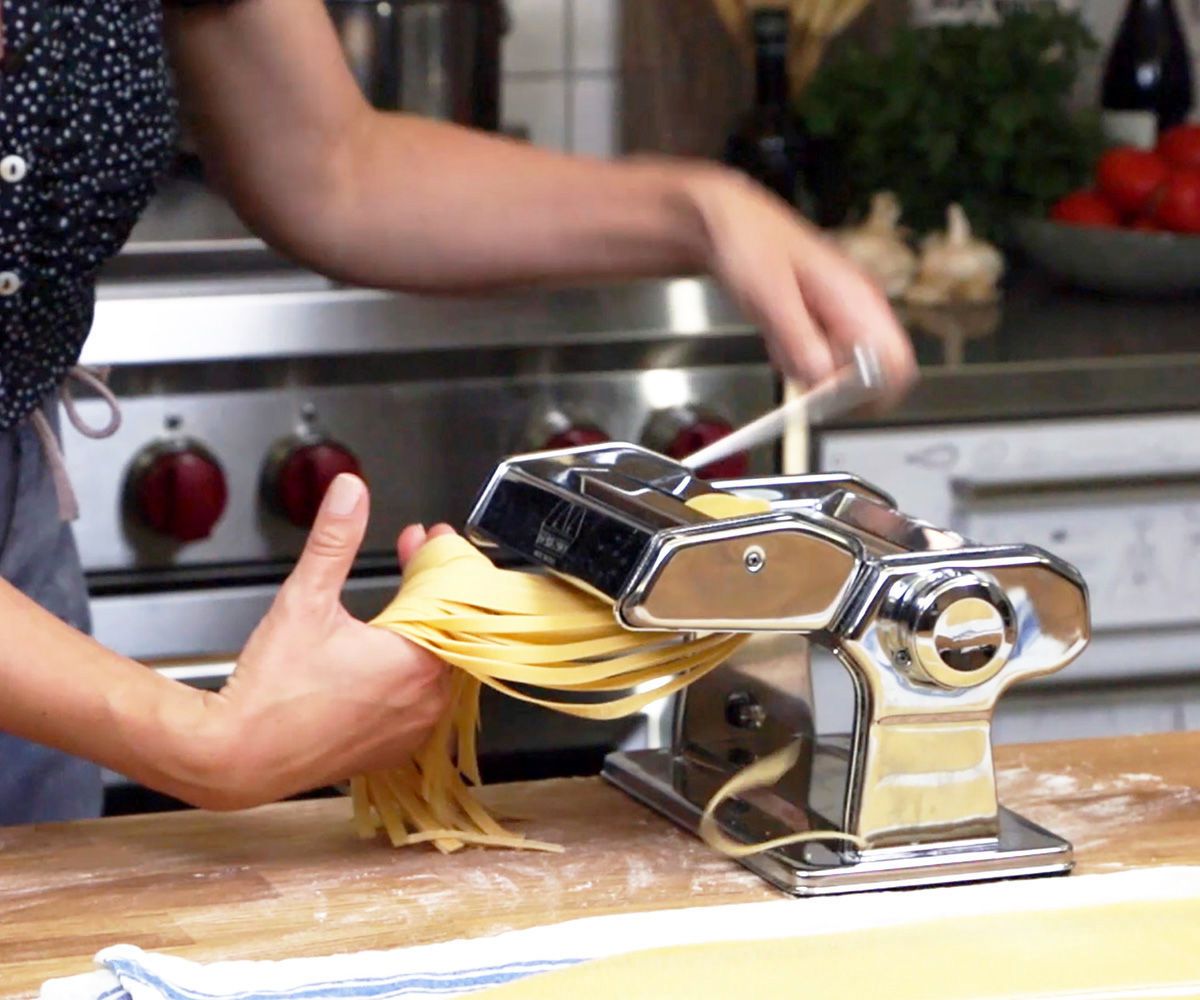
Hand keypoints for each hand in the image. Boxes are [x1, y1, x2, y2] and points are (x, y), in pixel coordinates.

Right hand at [189, 475, 450, 808]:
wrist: (237, 758)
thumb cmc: (271, 692)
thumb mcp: (306, 599)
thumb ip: (334, 540)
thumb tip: (350, 493)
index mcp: (418, 661)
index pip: (451, 597)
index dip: (439, 560)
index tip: (428, 539)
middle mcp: (426, 699)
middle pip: (449, 629)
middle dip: (431, 587)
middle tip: (415, 558)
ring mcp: (413, 727)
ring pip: (437, 663)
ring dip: (422, 627)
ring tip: (401, 598)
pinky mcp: (394, 746)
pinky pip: (419, 697)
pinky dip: (409, 667)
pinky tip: (385, 649)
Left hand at [685, 167, 916, 394]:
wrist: (728, 224)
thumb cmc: (750, 243)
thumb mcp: (770, 296)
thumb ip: (799, 340)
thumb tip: (823, 380)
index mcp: (859, 298)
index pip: (897, 362)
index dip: (870, 392)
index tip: (830, 396)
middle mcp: (859, 310)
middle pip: (871, 376)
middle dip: (832, 386)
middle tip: (796, 367)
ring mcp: (842, 318)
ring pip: (839, 374)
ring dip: (807, 370)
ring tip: (778, 336)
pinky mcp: (822, 326)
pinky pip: (818, 362)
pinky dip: (794, 359)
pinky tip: (776, 333)